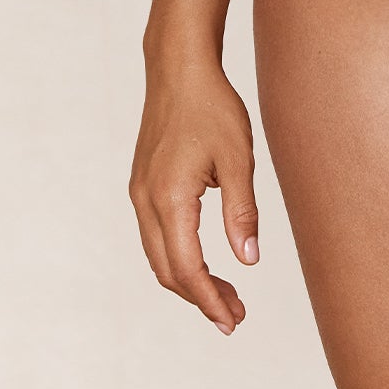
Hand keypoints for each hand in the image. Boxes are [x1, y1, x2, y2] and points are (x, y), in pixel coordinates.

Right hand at [129, 55, 259, 334]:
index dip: (209, 300)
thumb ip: (242, 212)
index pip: (187, 268)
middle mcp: (146, 201)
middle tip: (235, 316)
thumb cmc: (212, 107)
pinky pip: (156, 236)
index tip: (233, 320)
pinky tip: (205, 259)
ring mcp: (139, 193)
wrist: (179, 68)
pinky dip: (178, 257)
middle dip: (200, 298)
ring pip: (159, 256)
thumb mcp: (238, 158)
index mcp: (170, 198)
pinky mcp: (142, 184)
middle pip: (168, 271)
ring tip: (226, 293)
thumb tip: (249, 262)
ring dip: (189, 280)